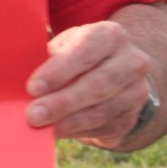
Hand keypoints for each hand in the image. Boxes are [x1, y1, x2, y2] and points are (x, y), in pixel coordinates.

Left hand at [25, 19, 153, 147]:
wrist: (114, 71)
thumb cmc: (77, 54)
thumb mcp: (65, 46)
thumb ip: (50, 59)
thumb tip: (28, 85)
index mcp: (110, 35)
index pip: (85, 52)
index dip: (59, 71)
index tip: (32, 88)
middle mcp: (131, 61)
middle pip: (97, 85)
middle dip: (62, 102)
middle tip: (33, 115)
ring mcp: (137, 91)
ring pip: (102, 111)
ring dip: (69, 122)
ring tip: (43, 127)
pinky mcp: (132, 116)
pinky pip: (105, 127)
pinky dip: (78, 131)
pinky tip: (58, 132)